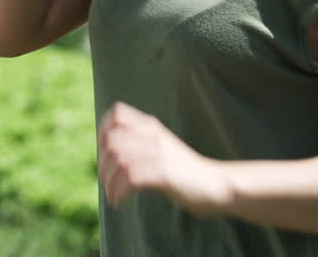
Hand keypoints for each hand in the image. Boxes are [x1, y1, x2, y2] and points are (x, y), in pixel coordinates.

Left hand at [97, 102, 229, 216]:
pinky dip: (119, 192)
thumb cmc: (183, 171)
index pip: (118, 114)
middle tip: (107, 181)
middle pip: (112, 140)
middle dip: (102, 163)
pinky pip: (130, 179)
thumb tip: (106, 151)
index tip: (102, 153)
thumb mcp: (160, 148)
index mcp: (152, 127)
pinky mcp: (164, 174)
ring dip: (109, 181)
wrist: (215, 185)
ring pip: (119, 160)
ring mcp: (160, 154)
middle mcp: (154, 136)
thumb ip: (139, 144)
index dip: (103, 131)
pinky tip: (120, 202)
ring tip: (112, 195)